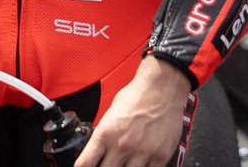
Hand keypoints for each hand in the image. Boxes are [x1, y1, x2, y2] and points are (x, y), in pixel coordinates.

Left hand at [77, 56, 191, 166]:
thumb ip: (105, 134)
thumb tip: (100, 150)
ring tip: (124, 162)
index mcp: (105, 133)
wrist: (161, 88)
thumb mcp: (111, 113)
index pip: (86, 163)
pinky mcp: (160, 156)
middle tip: (108, 163)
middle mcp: (121, 146)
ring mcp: (141, 153)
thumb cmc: (137, 96)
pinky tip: (140, 164)